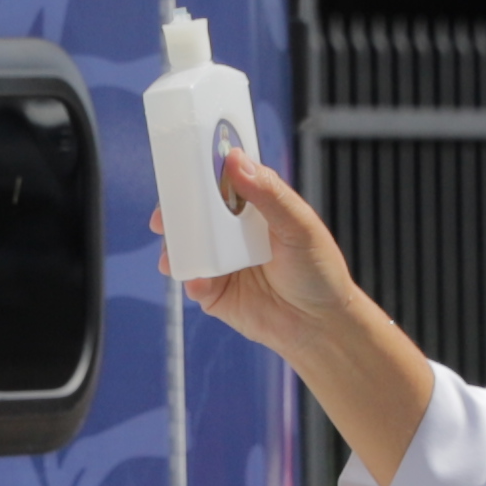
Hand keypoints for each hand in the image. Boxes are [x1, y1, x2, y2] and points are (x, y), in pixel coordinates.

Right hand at [177, 148, 436, 485]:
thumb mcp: (299, 225)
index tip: (181, 162)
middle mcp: (232, 229)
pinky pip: (192, 280)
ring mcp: (220, 259)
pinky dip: (190, 279)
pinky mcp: (213, 291)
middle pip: (194, 210)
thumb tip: (235, 160)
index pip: (221, 178)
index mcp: (254, 204)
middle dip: (174, 210)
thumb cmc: (318, 270)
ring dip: (175, 246)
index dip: (199, 170)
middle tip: (164, 215)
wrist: (320, 325)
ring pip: (186, 245)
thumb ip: (267, 193)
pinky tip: (198, 282)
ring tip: (173, 253)